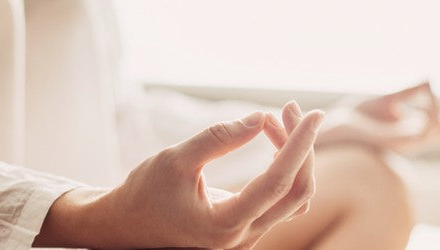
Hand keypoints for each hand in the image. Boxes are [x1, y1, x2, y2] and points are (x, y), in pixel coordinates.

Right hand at [34, 106, 323, 248]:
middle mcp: (244, 237)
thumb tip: (260, 118)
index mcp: (225, 224)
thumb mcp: (174, 160)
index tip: (312, 114)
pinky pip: (281, 200)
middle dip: (300, 146)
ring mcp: (249, 236)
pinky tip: (272, 141)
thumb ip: (217, 139)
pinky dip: (283, 168)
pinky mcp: (248, 227)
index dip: (300, 145)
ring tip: (272, 120)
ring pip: (294, 197)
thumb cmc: (145, 193)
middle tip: (290, 107)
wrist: (127, 226)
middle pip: (297, 191)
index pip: (279, 182)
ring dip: (292, 156)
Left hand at [317, 82, 439, 154]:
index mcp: (413, 133)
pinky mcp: (396, 141)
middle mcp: (414, 140)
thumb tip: (432, 78)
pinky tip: (426, 90)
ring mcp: (407, 142)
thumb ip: (410, 92)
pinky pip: (427, 127)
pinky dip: (433, 107)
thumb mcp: (389, 100)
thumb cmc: (357, 117)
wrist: (332, 129)